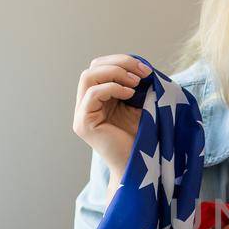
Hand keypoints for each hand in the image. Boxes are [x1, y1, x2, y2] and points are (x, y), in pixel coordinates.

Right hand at [72, 54, 151, 183]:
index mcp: (99, 98)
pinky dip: (112, 88)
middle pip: (93, 68)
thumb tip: (142, 64)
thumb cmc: (142, 138)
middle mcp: (86, 105)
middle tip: (144, 73)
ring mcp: (82, 114)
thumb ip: (136, 85)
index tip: (147, 69)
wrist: (141, 167)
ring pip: (88, 77)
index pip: (100, 67)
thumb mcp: (140, 105)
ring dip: (115, 73)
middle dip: (120, 63)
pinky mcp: (83, 124)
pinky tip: (130, 94)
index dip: (122, 61)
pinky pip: (92, 95)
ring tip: (136, 82)